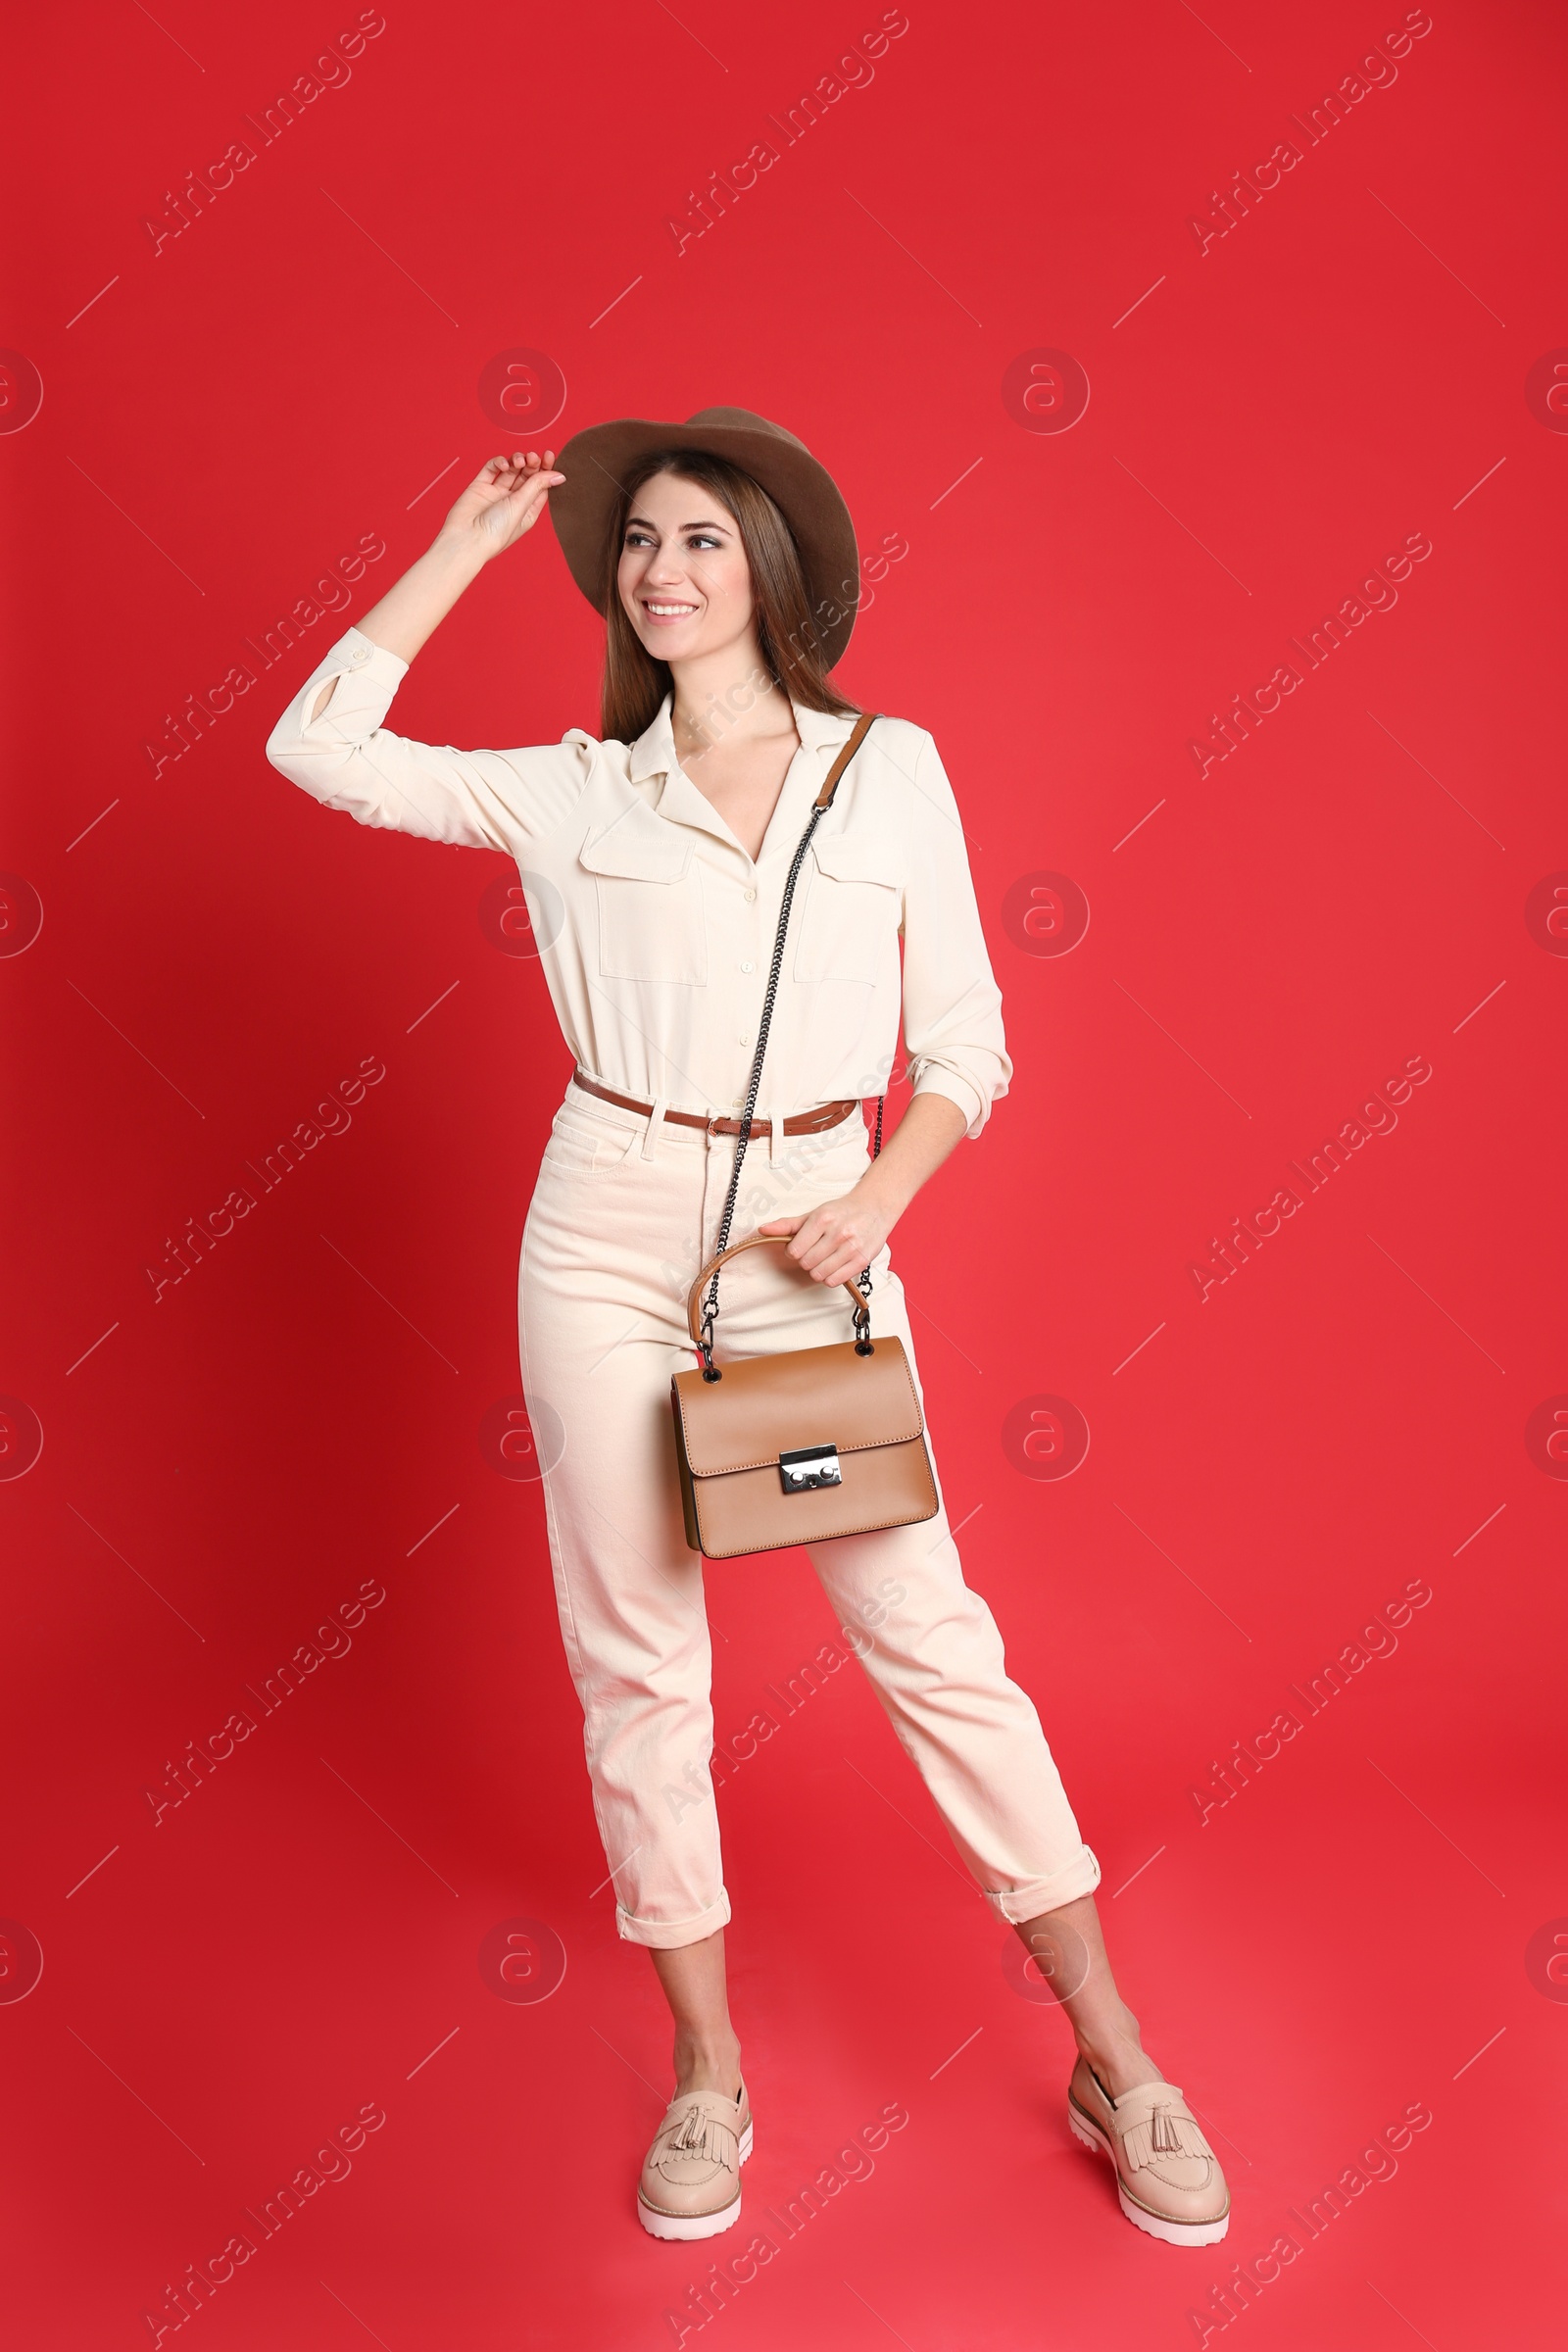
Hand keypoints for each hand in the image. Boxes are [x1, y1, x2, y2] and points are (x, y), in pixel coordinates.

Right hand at [437, 449, 563, 562]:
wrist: (466, 538)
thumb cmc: (494, 532)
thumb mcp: (521, 507)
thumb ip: (537, 486)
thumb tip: (559, 475)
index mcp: (526, 511)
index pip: (541, 486)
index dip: (546, 470)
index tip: (549, 456)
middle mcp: (512, 502)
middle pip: (527, 475)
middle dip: (532, 463)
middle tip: (533, 457)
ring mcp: (496, 493)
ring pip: (511, 470)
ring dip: (517, 460)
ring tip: (519, 460)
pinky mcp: (480, 486)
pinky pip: (491, 468)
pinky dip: (499, 462)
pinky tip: (503, 465)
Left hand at [759, 1186, 892, 1289]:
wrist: (875, 1208)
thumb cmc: (842, 1211)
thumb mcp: (814, 1213)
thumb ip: (788, 1224)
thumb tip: (763, 1230)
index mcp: (823, 1219)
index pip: (795, 1250)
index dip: (793, 1251)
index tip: (799, 1247)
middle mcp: (838, 1233)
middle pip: (806, 1263)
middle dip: (805, 1260)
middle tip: (813, 1252)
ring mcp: (852, 1248)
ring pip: (819, 1274)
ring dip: (817, 1270)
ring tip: (824, 1259)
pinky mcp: (862, 1261)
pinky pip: (835, 1281)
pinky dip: (830, 1277)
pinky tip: (833, 1265)